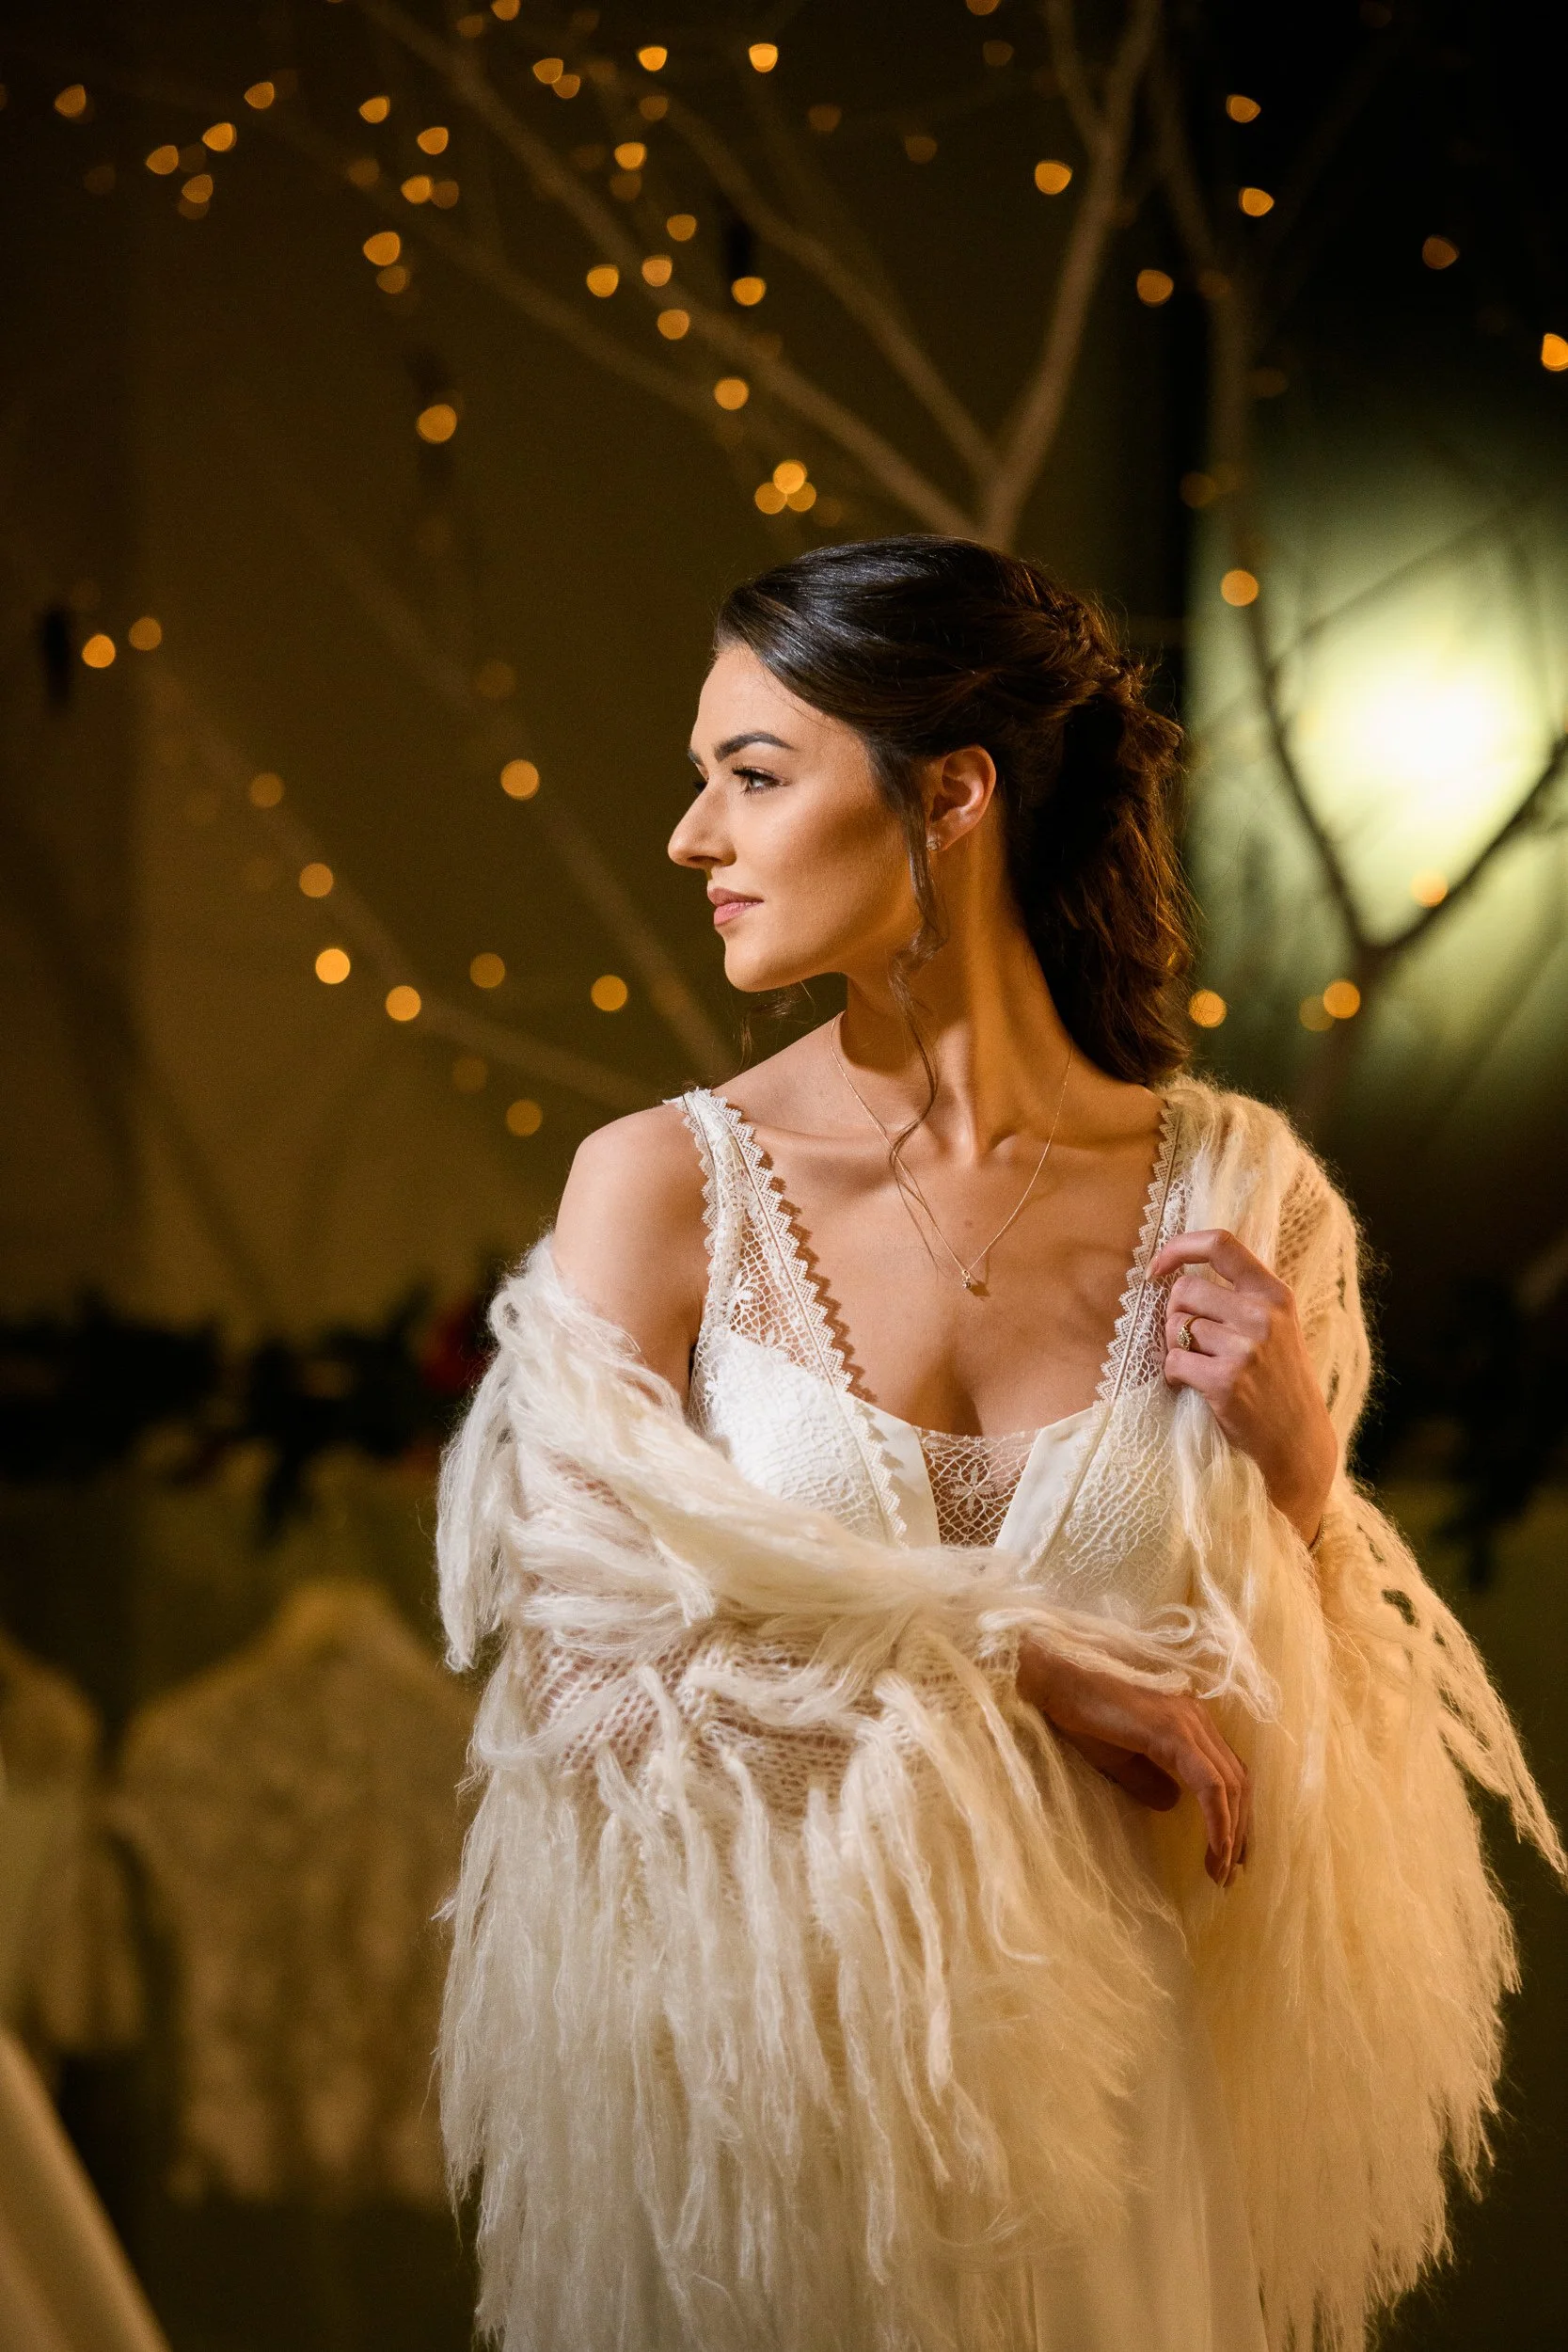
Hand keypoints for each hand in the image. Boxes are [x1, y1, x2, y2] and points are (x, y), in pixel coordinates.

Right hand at [1018, 1639, 1250, 1887]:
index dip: (1237, 1816)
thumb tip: (1172, 1804)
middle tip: (1230, 1874)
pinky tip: (1216, 1849)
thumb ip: (1149, 1780)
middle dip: (1240, 1831)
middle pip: (1239, 1781)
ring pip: (1231, 1785)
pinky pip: (1210, 1784)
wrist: (1058, 1684)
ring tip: (1221, 1872)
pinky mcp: (1174, 1732)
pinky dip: (1219, 1820)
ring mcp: (1189, 1723)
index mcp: (1190, 1724)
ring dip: (1232, 1833)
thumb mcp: (1120, 1760)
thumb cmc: (1082, 1718)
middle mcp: (1199, 1720)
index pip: (1229, 1773)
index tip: (1231, 1857)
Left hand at [1149, 1227, 1336, 1545]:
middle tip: (1190, 1342)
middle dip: (1175, 1316)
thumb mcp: (1277, 1327)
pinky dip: (1174, 1374)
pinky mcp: (1225, 1381)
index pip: (1221, 1244)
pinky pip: (1173, 1361)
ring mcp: (1246, 1348)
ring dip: (1175, 1347)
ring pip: (1175, 1327)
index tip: (1158, 1267)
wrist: (1297, 1439)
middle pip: (1185, 1291)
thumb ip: (1241, 1296)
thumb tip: (1178, 1271)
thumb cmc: (1278, 1380)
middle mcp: (1263, 1315)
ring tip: (1199, 1366)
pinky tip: (1193, 1385)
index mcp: (1275, 1294)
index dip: (1179, 1247)